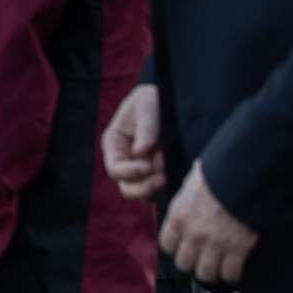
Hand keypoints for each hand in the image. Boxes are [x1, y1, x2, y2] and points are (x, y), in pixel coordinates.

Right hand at [101, 83, 165, 201]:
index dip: (129, 172)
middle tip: (163, 178)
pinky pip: (162, 192)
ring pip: (145, 195)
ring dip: (158, 189)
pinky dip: (169, 190)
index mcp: (114, 144)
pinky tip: (178, 176)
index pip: (115, 169)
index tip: (147, 166)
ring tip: (171, 173)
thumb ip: (145, 127)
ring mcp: (143, 171)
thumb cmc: (153, 98)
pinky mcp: (160, 175)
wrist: (172, 100)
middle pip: (127, 188)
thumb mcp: (147, 104)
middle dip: (144, 187)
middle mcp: (126, 161)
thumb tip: (140, 152)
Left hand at [159, 160, 258, 287]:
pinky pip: (231, 274)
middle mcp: (192, 234)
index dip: (175, 248)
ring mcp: (214, 244)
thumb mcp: (191, 184)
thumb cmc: (217, 175)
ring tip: (217, 269)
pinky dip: (232, 275)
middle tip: (201, 260)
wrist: (243, 178)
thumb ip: (186, 198)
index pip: (167, 245)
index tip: (183, 247)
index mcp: (178, 217)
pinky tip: (234, 270)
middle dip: (192, 264)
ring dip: (211, 273)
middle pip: (184, 264)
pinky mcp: (237, 250)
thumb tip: (189, 196)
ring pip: (205, 274)